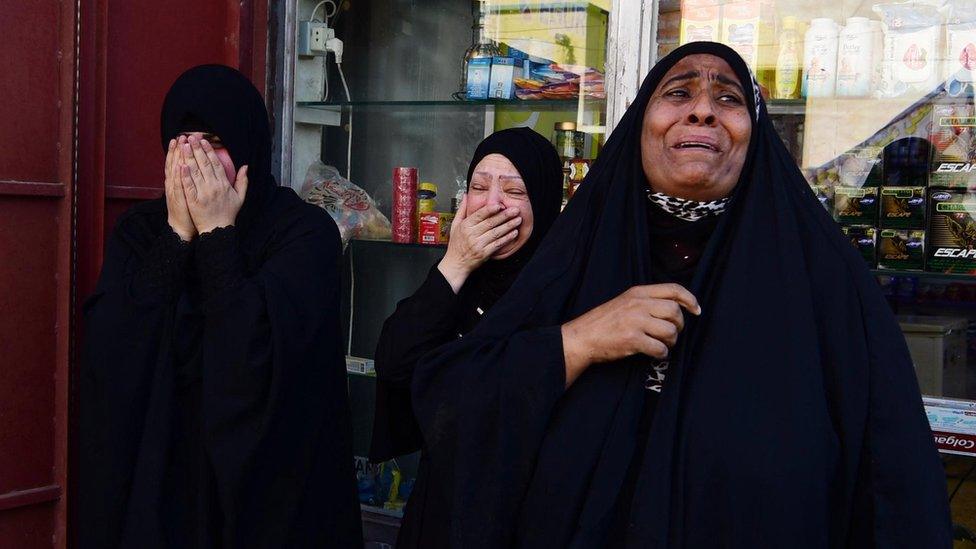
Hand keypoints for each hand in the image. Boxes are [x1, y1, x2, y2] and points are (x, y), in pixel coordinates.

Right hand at [165, 137, 195, 241]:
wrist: (182, 226)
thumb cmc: (189, 209)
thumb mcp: (190, 191)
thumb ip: (193, 178)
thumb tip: (196, 166)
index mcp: (179, 180)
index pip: (180, 161)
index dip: (182, 149)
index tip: (187, 136)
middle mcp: (174, 183)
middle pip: (176, 162)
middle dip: (181, 148)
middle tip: (184, 135)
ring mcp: (175, 190)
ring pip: (174, 171)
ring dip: (177, 157)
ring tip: (179, 144)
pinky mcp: (178, 199)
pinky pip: (178, 186)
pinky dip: (178, 177)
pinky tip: (179, 167)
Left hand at [178, 135, 247, 234]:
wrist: (218, 229)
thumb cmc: (228, 213)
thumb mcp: (240, 197)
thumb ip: (243, 181)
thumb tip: (245, 166)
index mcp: (224, 184)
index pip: (215, 163)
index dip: (209, 151)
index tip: (203, 141)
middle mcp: (214, 187)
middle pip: (204, 164)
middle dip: (197, 149)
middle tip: (190, 137)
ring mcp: (203, 193)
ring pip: (195, 172)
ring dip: (189, 157)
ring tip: (183, 146)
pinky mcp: (194, 200)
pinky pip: (189, 186)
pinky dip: (185, 175)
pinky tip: (180, 165)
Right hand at [436, 194, 521, 292]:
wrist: (456, 263)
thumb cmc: (456, 244)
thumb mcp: (455, 225)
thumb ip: (462, 209)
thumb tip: (466, 195)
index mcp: (465, 226)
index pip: (479, 215)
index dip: (490, 209)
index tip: (500, 205)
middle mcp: (472, 234)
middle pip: (490, 223)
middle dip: (505, 216)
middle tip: (515, 210)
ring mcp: (478, 244)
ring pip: (496, 233)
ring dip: (509, 226)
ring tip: (518, 220)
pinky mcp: (484, 253)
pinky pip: (498, 244)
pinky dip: (507, 238)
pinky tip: (514, 233)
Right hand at [560, 284, 700, 386]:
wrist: (582, 337)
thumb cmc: (604, 322)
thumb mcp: (624, 302)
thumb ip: (646, 301)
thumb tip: (674, 309)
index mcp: (637, 292)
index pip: (673, 289)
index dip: (690, 299)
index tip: (696, 310)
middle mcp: (638, 304)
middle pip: (674, 311)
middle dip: (679, 325)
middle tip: (672, 333)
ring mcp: (635, 321)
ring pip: (670, 330)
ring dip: (671, 341)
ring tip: (662, 344)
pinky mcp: (632, 339)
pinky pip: (660, 348)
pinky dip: (661, 353)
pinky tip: (655, 353)